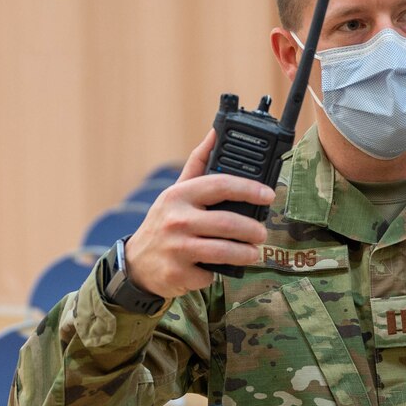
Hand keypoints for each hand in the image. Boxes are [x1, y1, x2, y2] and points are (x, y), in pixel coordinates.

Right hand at [123, 130, 276, 297]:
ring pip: (224, 251)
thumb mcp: (177, 192)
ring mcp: (176, 248)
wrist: (137, 262)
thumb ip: (199, 162)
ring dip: (247, 253)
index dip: (250, 189)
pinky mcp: (178, 273)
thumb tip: (216, 131)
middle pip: (228, 222)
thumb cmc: (166, 222)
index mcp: (179, 195)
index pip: (221, 185)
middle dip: (253, 229)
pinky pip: (211, 273)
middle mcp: (176, 220)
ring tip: (253, 252)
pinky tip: (220, 267)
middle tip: (261, 233)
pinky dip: (220, 272)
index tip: (268, 195)